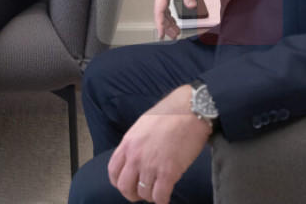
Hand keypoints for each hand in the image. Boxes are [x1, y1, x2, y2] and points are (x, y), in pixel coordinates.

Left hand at [108, 85, 211, 202]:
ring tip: (158, 191)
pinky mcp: (169, 172)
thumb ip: (136, 143)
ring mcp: (151, 165)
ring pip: (144, 193)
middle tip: (142, 193)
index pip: (114, 171)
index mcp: (128, 143)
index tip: (128, 184)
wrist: (191, 110)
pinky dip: (162, 201)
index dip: (119, 182)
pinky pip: (160, 196)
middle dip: (132, 193)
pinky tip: (166, 198)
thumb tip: (135, 156)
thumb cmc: (170, 114)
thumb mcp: (143, 125)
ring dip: (150, 196)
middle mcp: (135, 156)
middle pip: (125, 187)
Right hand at [153, 0, 198, 39]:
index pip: (159, 9)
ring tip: (175, 32)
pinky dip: (170, 14)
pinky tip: (174, 21)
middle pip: (161, 12)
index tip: (161, 34)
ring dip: (168, 21)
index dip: (160, 23)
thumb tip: (191, 7)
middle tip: (173, 36)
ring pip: (163, 10)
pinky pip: (166, 5)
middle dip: (166, 25)